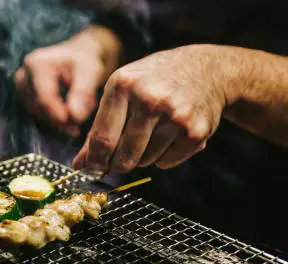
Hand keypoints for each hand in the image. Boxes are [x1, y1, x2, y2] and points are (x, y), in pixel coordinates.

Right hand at [14, 26, 122, 136]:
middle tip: (79, 124)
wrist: (78, 56)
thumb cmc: (84, 61)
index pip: (44, 96)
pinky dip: (54, 120)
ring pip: (37, 115)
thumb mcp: (90, 72)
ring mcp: (21, 88)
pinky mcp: (24, 99)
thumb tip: (75, 117)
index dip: (58, 114)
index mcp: (37, 64)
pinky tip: (69, 117)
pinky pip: (37, 117)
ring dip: (58, 120)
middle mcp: (23, 75)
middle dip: (59, 120)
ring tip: (78, 112)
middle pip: (38, 108)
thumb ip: (82, 93)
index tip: (75, 126)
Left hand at [73, 44, 239, 171]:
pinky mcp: (195, 132)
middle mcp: (150, 99)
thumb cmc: (154, 81)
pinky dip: (164, 157)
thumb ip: (99, 127)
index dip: (94, 161)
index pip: (102, 139)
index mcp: (123, 85)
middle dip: (118, 164)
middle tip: (121, 158)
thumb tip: (79, 165)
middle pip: (123, 157)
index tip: (92, 169)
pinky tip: (170, 134)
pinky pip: (166, 163)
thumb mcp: (123, 90)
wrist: (207, 70)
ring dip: (143, 156)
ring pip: (144, 161)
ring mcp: (175, 116)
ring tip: (153, 132)